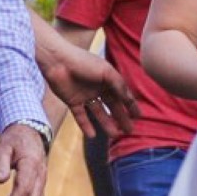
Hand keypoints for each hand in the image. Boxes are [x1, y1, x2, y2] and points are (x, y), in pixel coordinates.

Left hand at [33, 22, 129, 140]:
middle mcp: (97, 87)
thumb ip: (119, 85)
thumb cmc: (83, 62)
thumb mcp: (106, 72)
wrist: (57, 60)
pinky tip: (93, 135)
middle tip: (129, 130)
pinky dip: (86, 126)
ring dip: (106, 123)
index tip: (139, 116)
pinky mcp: (72, 101)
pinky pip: (81, 116)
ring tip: (114, 135)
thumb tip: (129, 99)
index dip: (130, 105)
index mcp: (107, 78)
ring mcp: (85, 95)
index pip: (122, 94)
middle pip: (112, 105)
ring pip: (98, 113)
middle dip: (121, 117)